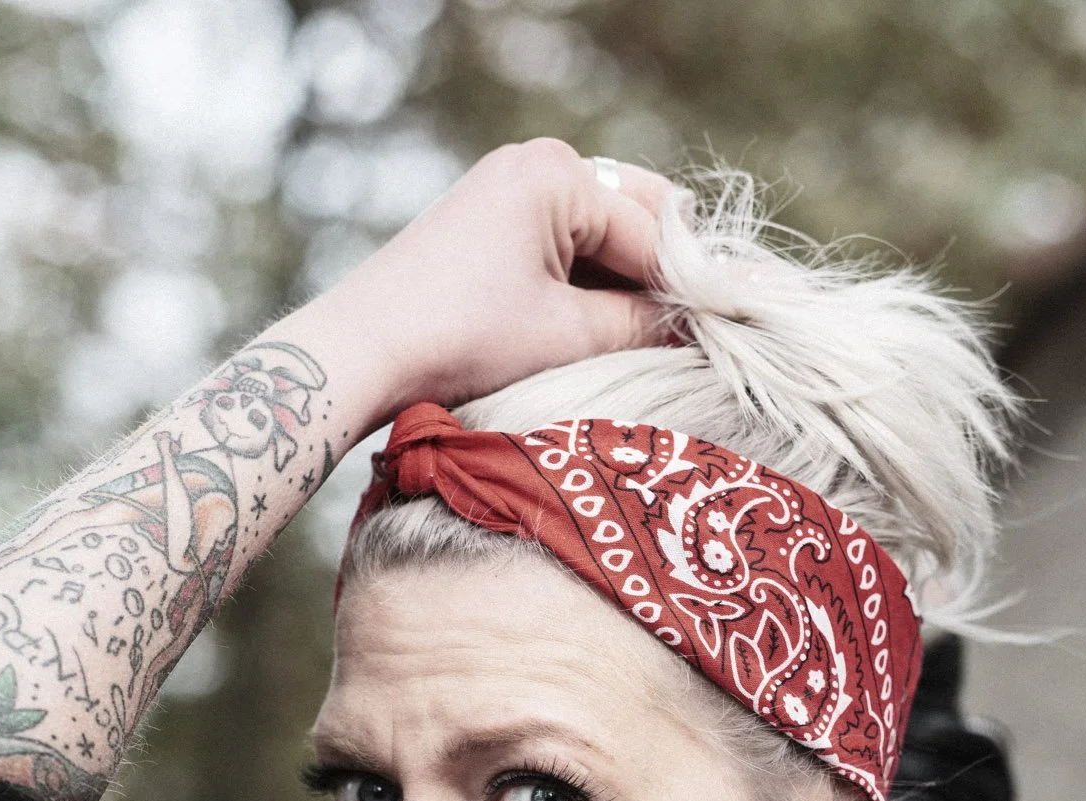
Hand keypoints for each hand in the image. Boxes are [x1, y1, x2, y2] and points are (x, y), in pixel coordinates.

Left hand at [312, 139, 675, 415]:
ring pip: (596, 235)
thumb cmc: (463, 339)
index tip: (722, 335)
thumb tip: (696, 327)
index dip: (688, 289)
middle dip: (657, 278)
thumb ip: (642, 324)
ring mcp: (506, 188)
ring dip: (621, 285)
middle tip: (686, 339)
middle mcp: (534, 163)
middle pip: (631, 218)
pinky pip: (559, 246)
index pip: (652, 231)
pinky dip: (582, 285)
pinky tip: (594, 332)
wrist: (363, 352)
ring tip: (642, 344)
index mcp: (559, 172)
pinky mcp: (486, 222)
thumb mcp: (567, 336)